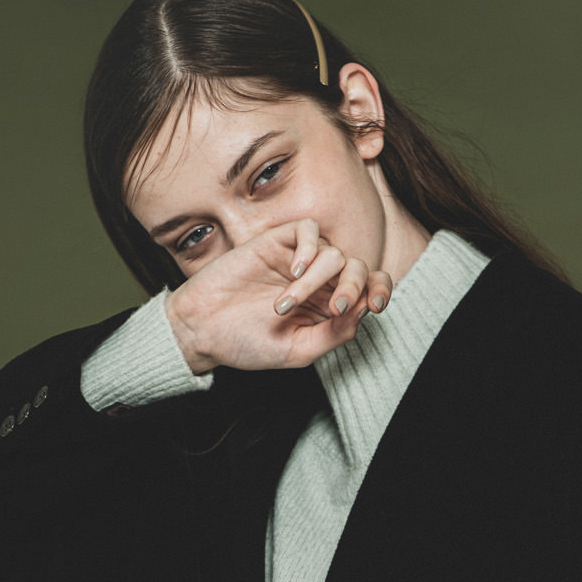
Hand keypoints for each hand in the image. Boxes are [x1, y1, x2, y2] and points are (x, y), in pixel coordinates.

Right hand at [164, 218, 391, 373]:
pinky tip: (293, 270)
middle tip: (336, 307)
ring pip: (334, 253)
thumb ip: (334, 334)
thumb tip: (365, 310)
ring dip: (316, 281)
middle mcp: (317, 282)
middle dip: (355, 287)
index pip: (368, 289)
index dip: (380, 291)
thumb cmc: (246, 344)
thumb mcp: (298, 351)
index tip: (376, 305)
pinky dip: (308, 248)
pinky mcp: (276, 243)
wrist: (201, 329)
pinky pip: (308, 230)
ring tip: (285, 306)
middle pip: (357, 268)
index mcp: (326, 308)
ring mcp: (297, 261)